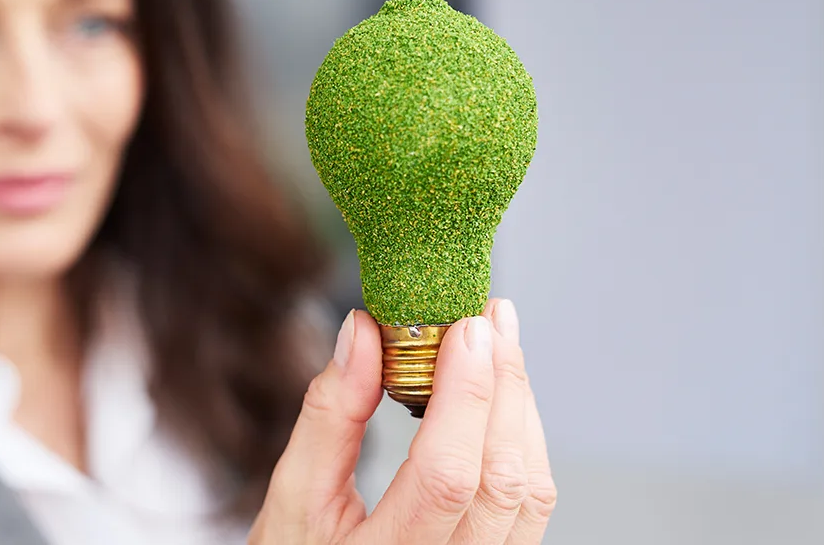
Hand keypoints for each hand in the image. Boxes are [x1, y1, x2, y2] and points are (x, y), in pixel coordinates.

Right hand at [249, 299, 555, 544]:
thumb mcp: (293, 497)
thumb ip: (330, 415)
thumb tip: (362, 333)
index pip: (445, 476)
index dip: (465, 396)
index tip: (465, 328)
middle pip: (501, 477)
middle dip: (503, 385)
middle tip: (488, 316)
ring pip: (530, 491)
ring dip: (520, 408)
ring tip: (499, 344)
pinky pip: (530, 506)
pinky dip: (523, 443)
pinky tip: (503, 401)